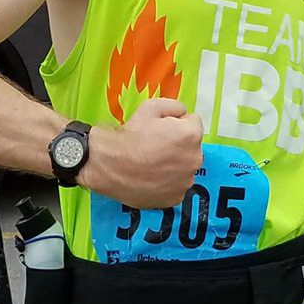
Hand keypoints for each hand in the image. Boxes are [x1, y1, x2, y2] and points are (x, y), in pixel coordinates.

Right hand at [85, 97, 202, 208]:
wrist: (109, 165)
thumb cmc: (129, 137)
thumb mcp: (150, 107)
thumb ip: (174, 106)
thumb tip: (182, 113)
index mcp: (191, 135)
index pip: (193, 123)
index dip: (176, 124)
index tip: (161, 130)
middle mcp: (194, 159)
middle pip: (191, 147)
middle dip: (178, 145)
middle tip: (155, 146)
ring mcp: (186, 181)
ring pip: (184, 168)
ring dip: (174, 164)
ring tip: (151, 163)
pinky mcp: (175, 197)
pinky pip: (176, 185)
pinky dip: (167, 182)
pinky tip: (151, 177)